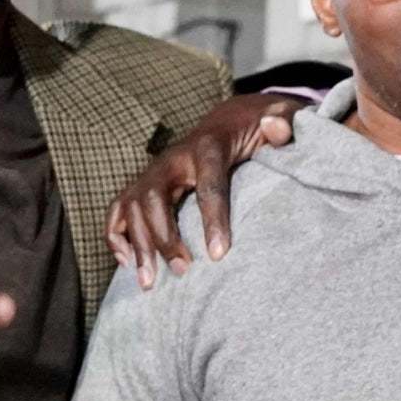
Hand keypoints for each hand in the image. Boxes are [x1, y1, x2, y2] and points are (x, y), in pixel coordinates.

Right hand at [106, 95, 305, 288]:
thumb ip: (284, 122)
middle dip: (164, 236)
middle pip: (154, 196)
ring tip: (151, 282)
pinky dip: (116, 236)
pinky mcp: (145, 183)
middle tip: (182, 271)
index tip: (218, 254)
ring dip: (138, 244)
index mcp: (209, 145)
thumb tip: (275, 127)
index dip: (212, 218)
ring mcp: (155, 170)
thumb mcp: (279, 118)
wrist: (232, 120)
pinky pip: (118, 208)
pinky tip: (128, 264)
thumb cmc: (259, 127)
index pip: (208, 183)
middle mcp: (174, 158)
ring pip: (131, 205)